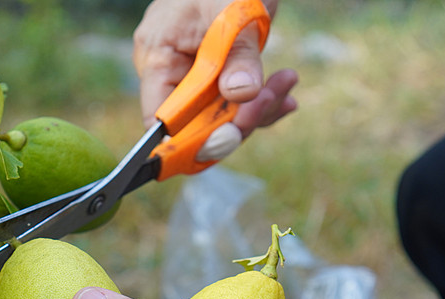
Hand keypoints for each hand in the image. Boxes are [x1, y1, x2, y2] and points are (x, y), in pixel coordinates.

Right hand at [132, 0, 297, 136]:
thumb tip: (240, 96)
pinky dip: (259, 100)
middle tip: (275, 100)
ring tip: (287, 82)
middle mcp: (167, 70)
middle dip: (238, 120)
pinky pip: (231, 101)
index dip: (190, 140)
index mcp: (157, 56)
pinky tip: (283, 88)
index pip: (161, 120)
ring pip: (218, 116)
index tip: (230, 137)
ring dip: (257, 108)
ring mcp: (189, 73)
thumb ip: (239, 56)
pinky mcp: (213, 73)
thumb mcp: (235, 12)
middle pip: (194, 124)